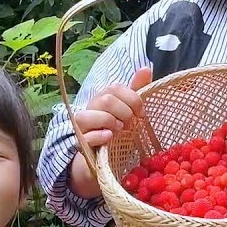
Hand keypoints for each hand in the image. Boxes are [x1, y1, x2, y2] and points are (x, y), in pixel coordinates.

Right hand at [69, 66, 152, 198]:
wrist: (103, 159)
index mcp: (103, 97)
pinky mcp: (80, 144)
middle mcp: (90, 108)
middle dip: (123, 111)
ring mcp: (83, 127)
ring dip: (109, 122)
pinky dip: (99, 136)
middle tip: (130, 123)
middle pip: (105, 100)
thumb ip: (136, 89)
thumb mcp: (129, 110)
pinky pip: (85, 137)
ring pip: (87, 116)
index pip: (115, 87)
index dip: (132, 98)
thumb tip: (146, 67)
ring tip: (119, 131)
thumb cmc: (117, 130)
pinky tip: (110, 138)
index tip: (141, 113)